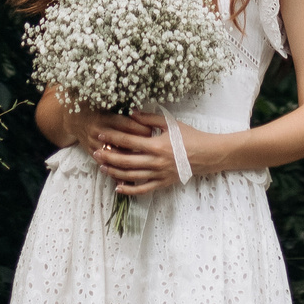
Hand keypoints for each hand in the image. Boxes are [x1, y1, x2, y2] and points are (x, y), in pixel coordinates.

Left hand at [82, 112, 233, 195]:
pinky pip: (143, 189)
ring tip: (102, 167)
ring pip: (131, 176)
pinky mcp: (163, 183)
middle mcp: (155, 161)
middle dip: (108, 156)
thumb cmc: (190, 137)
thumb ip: (149, 119)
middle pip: (126, 160)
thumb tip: (131, 113)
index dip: (113, 137)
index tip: (101, 134)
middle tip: (95, 152)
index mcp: (156, 145)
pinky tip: (118, 188)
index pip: (129, 141)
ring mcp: (159, 174)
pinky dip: (129, 190)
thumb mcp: (171, 124)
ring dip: (115, 171)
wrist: (208, 155)